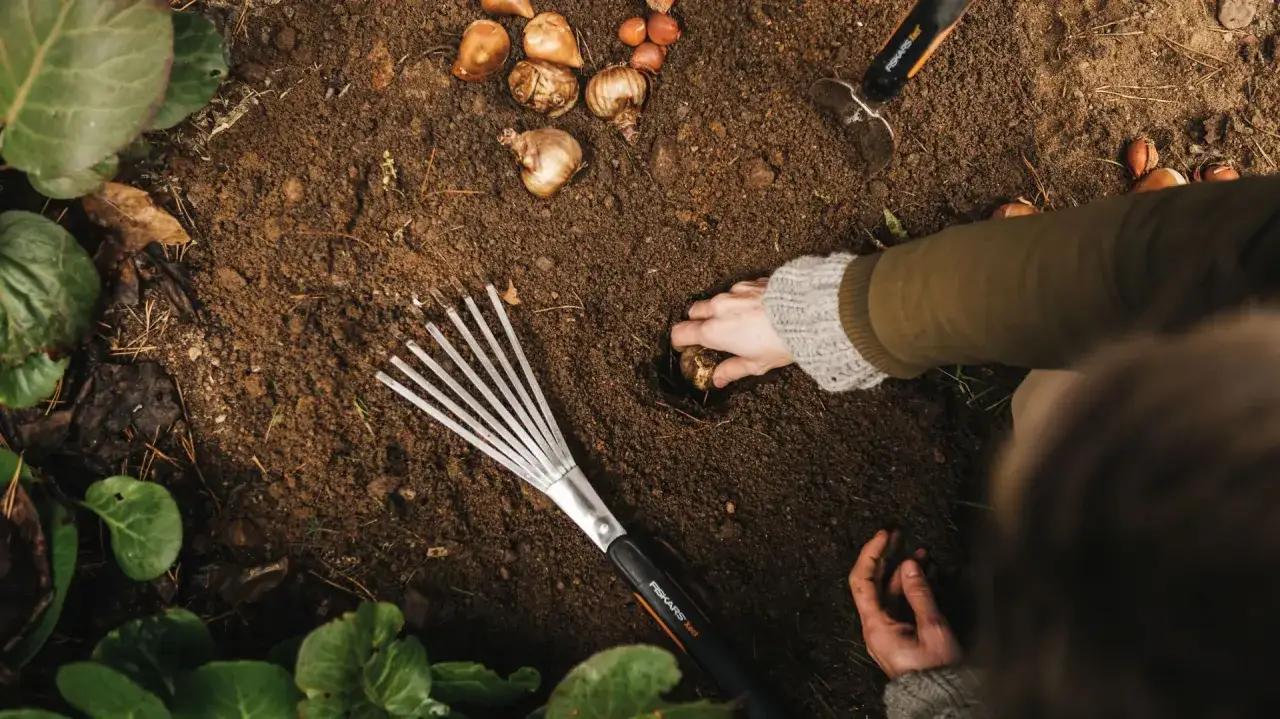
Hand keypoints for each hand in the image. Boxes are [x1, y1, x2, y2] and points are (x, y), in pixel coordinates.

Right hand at [669, 280, 793, 387]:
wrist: (807, 313)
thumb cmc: (781, 341)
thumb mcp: (756, 364)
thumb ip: (732, 370)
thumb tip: (718, 380)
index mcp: (715, 331)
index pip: (682, 332)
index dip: (680, 340)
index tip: (685, 346)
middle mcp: (719, 308)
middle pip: (694, 311)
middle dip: (697, 321)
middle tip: (710, 334)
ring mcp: (735, 292)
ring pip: (716, 299)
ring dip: (719, 309)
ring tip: (737, 322)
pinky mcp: (751, 282)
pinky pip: (736, 291)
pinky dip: (739, 300)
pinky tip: (754, 310)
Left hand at [849, 531, 960, 679]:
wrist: (941, 699)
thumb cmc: (937, 672)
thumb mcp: (933, 630)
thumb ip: (920, 595)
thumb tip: (909, 564)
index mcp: (876, 626)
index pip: (861, 580)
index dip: (871, 553)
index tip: (884, 535)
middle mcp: (876, 627)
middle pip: (872, 583)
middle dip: (885, 556)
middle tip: (897, 534)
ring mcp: (886, 630)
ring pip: (888, 592)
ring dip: (902, 570)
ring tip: (919, 551)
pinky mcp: (898, 633)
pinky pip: (898, 604)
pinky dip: (909, 587)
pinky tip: (923, 573)